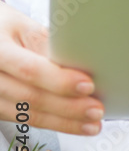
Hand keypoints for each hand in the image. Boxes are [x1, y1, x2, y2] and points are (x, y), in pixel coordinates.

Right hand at [0, 3, 103, 133]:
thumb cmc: (4, 27)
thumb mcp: (24, 26)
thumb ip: (48, 45)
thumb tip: (82, 64)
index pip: (30, 70)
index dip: (60, 81)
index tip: (87, 85)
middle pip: (31, 98)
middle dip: (68, 108)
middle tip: (96, 110)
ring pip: (28, 115)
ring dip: (64, 122)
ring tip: (91, 124)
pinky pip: (25, 120)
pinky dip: (53, 122)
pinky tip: (72, 124)